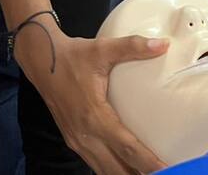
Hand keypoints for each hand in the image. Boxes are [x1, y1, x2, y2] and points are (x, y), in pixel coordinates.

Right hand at [15, 25, 168, 173]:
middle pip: (116, 168)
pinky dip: (112, 169)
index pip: (126, 147)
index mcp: (94, 116)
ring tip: (149, 173)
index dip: (147, 162)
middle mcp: (85, 135)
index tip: (166, 169)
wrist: (41, 60)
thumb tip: (163, 45)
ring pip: (104, 170)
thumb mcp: (102, 49)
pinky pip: (95, 163)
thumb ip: (133, 46)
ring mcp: (77, 140)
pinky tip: (127, 167)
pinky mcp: (73, 140)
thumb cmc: (73, 56)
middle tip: (165, 173)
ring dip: (125, 173)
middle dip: (139, 174)